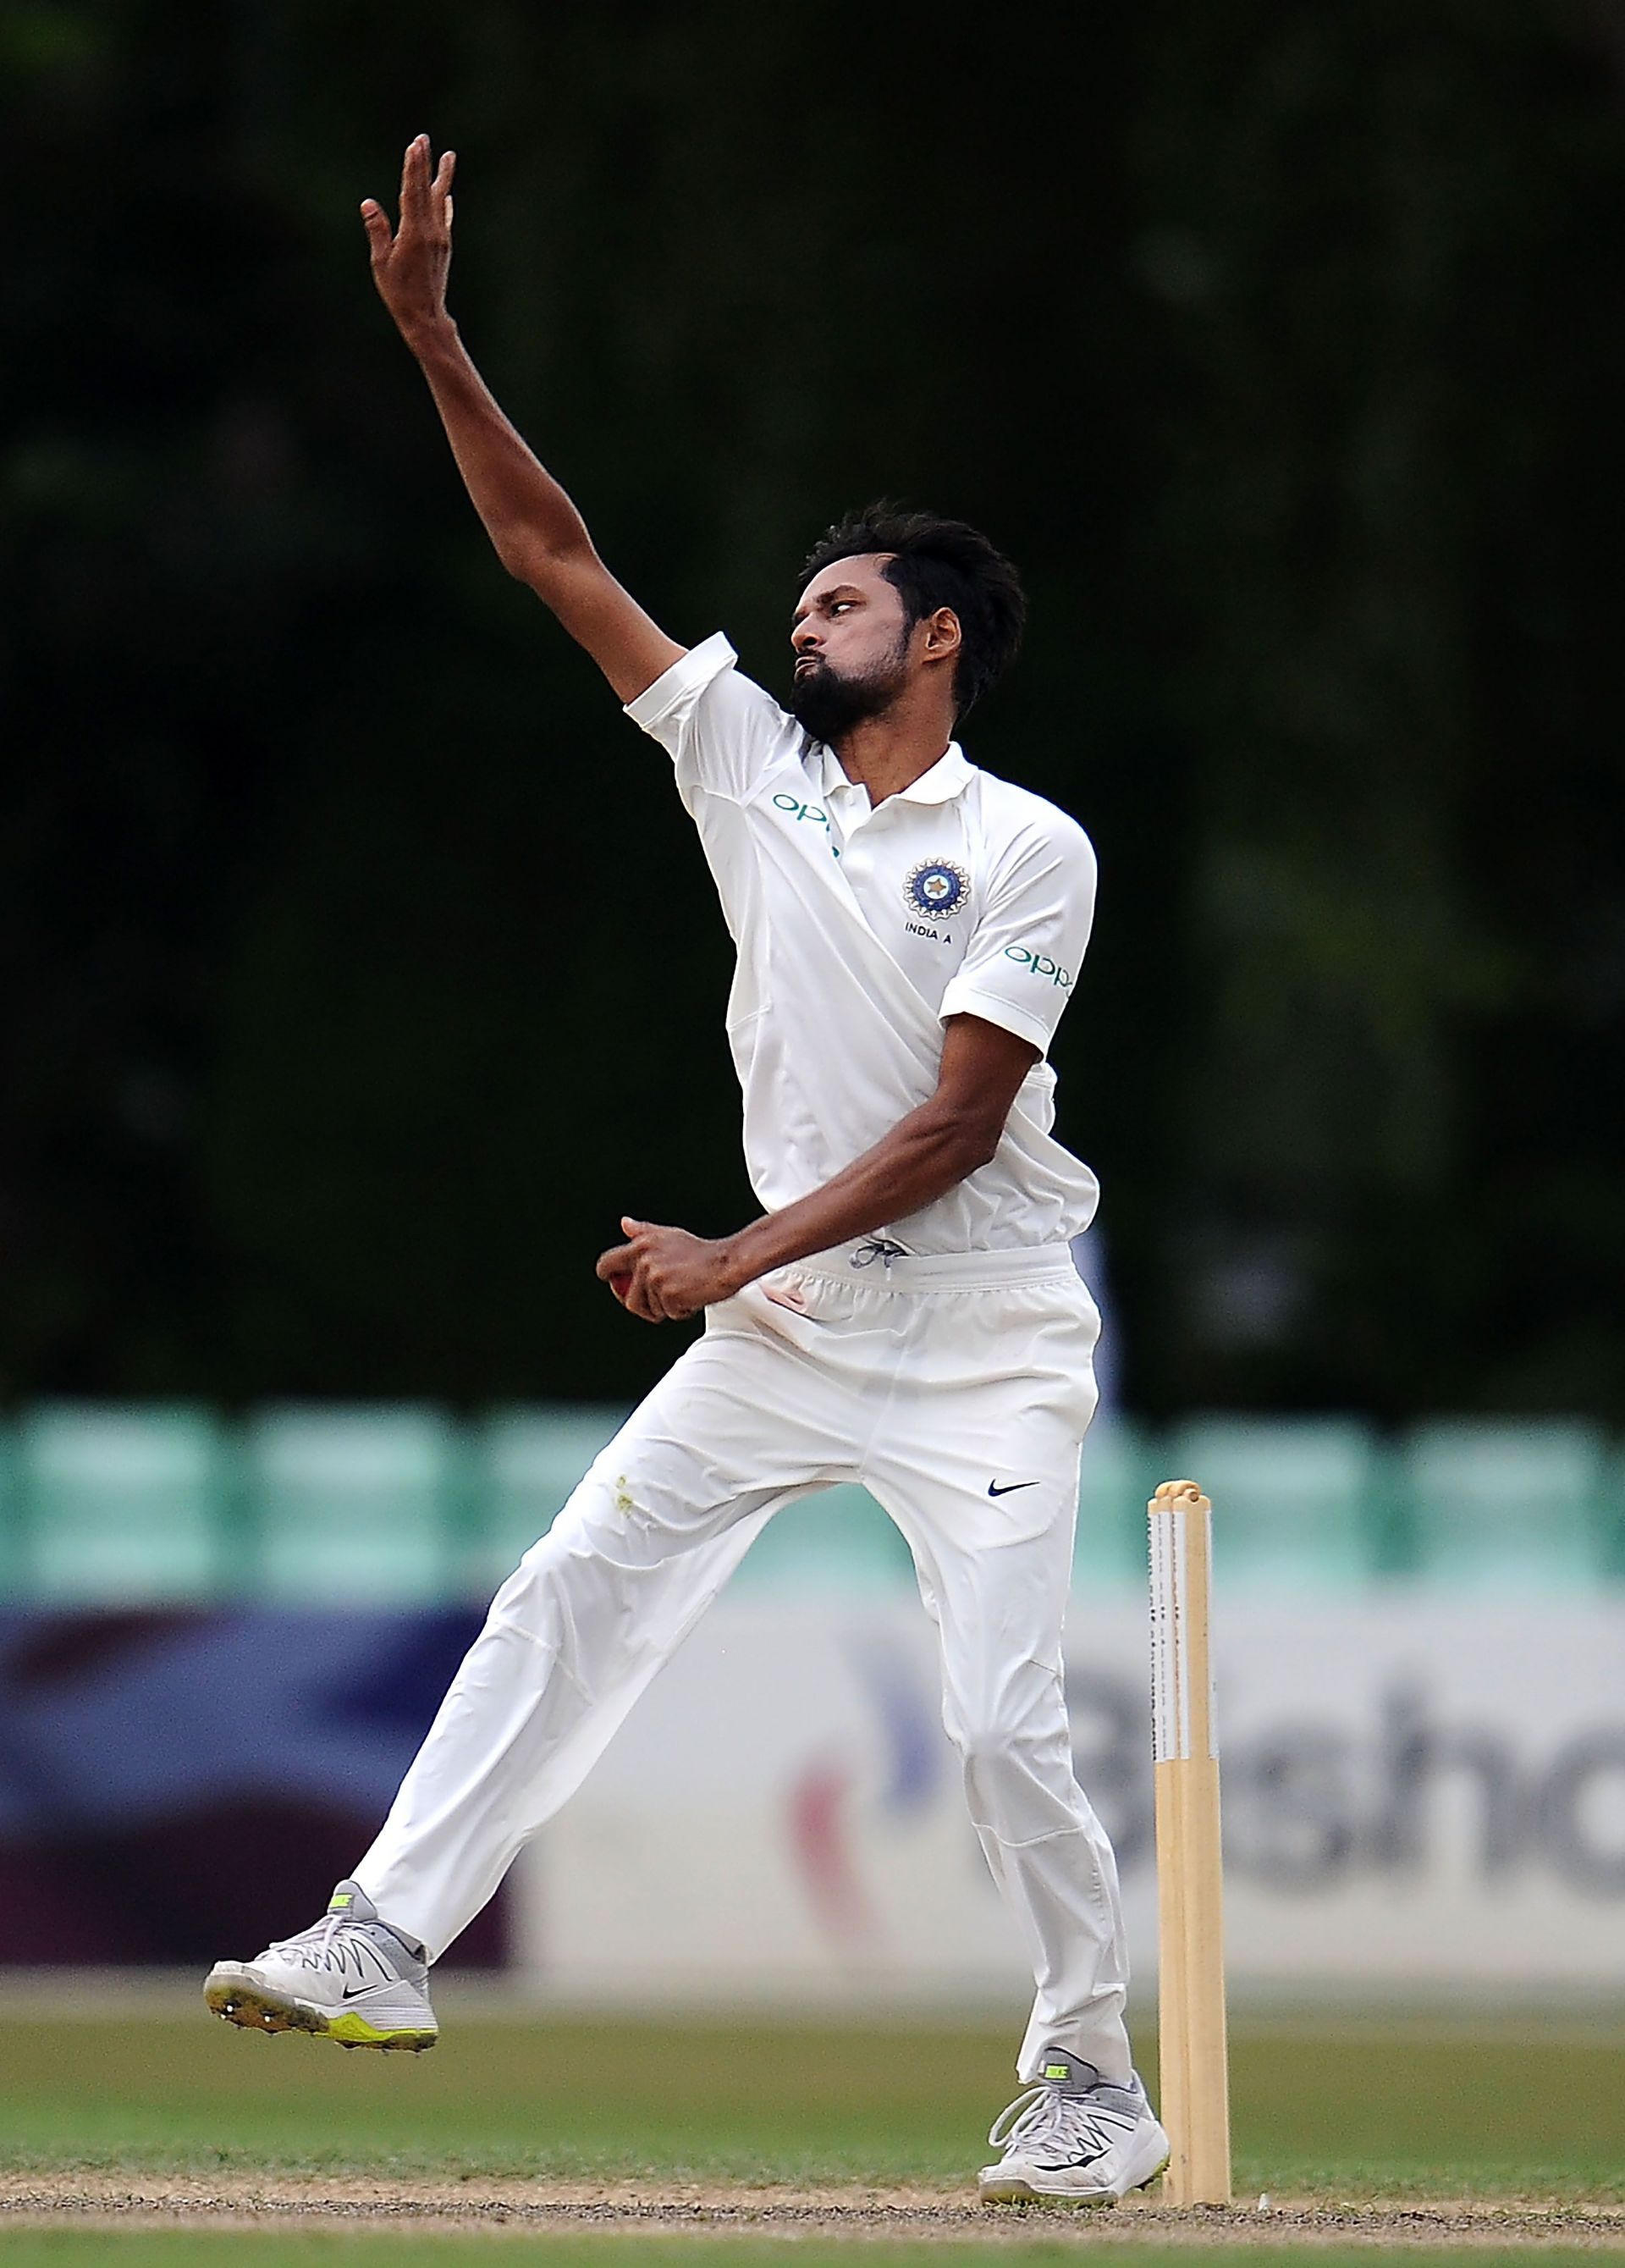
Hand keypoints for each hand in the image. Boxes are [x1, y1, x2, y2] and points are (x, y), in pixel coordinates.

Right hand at [361, 134, 455, 341]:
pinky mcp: (444, 247)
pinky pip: (444, 218)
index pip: (412, 193)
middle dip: (425, 164)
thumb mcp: (381, 262)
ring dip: (442, 178)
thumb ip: (377, 230)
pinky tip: (446, 195)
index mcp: (414, 233)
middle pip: (427, 191)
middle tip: (425, 139)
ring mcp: (441, 239)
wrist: (426, 316)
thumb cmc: (399, 292)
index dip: (413, 168)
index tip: (415, 146)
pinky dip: (445, 204)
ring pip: (440, 201)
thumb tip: (368, 203)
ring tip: (449, 157)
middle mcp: (431, 232)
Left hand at [595, 1217, 745, 1323]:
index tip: (615, 1282)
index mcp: (641, 1246)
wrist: (726, 1264)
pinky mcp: (668, 1295)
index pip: (607, 1263)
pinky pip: (667, 1314)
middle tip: (658, 1301)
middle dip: (642, 1305)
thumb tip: (624, 1224)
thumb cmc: (701, 1252)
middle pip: (628, 1298)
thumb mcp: (669, 1236)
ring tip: (680, 1294)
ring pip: (648, 1309)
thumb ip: (643, 1231)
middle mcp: (645, 1261)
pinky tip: (690, 1298)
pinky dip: (680, 1312)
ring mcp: (655, 1279)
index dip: (608, 1276)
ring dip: (664, 1309)